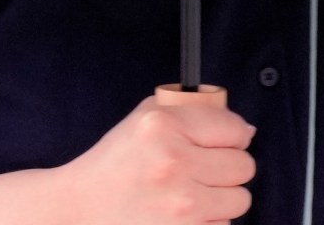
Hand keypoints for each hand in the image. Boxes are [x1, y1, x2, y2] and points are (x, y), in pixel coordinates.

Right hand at [54, 92, 256, 223]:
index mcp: (163, 126)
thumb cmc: (115, 164)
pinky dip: (208, 222)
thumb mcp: (145, 118)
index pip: (236, 128)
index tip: (217, 144)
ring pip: (240, 199)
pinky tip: (183, 216)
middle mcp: (172, 163)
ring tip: (190, 194)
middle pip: (244, 165)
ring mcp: (179, 205)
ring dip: (221, 198)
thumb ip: (195, 111)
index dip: (230, 137)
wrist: (77, 210)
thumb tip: (246, 131)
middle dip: (227, 168)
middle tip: (200, 171)